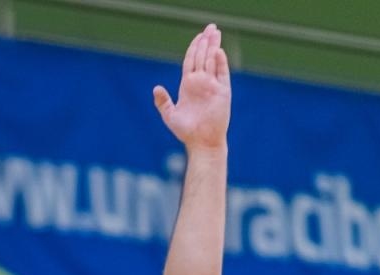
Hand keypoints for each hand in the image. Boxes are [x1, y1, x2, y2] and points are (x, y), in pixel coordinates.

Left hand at [153, 24, 229, 151]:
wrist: (201, 142)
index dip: (194, 47)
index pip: (191, 61)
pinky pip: (222, 74)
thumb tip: (156, 88)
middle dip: (206, 41)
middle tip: (210, 27)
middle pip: (203, 57)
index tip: (198, 36)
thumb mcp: (170, 116)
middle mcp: (201, 83)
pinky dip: (220, 62)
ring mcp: (212, 86)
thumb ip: (163, 102)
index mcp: (188, 85)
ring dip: (214, 47)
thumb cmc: (186, 132)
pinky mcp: (223, 92)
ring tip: (216, 32)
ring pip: (213, 61)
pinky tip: (218, 51)